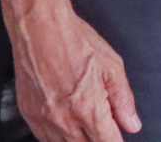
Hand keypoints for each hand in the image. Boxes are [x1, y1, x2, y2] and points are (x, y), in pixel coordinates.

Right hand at [10, 1, 140, 141]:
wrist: (39, 29)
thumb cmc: (75, 42)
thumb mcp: (112, 66)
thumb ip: (123, 100)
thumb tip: (132, 124)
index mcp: (87, 108)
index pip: (107, 141)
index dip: (116, 140)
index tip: (120, 136)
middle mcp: (63, 120)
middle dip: (99, 139)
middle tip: (105, 126)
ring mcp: (43, 119)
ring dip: (79, 139)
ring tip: (87, 125)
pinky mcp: (28, 115)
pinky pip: (44, 138)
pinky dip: (58, 137)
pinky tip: (67, 126)